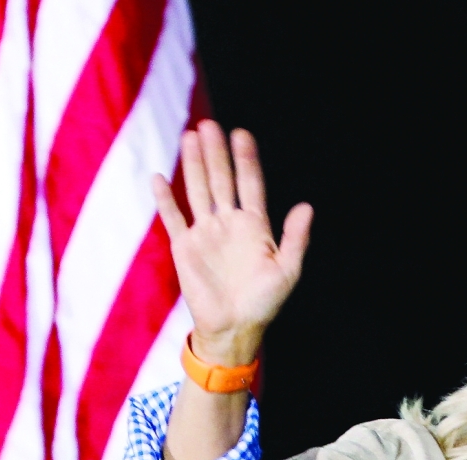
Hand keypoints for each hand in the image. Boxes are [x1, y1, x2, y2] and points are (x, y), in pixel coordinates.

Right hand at [154, 120, 312, 365]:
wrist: (235, 328)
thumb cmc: (265, 302)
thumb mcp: (287, 269)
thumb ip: (295, 237)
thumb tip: (307, 206)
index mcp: (255, 226)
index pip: (250, 184)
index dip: (246, 159)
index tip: (242, 133)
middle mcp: (229, 223)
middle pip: (221, 180)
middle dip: (216, 153)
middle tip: (210, 125)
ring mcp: (206, 233)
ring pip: (198, 190)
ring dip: (194, 165)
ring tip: (190, 136)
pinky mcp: (184, 247)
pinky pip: (173, 217)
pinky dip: (165, 199)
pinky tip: (159, 176)